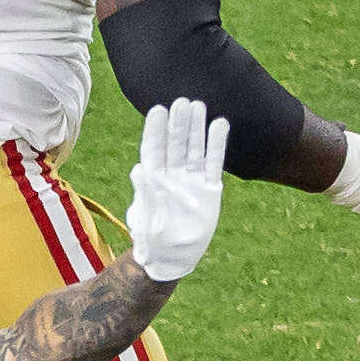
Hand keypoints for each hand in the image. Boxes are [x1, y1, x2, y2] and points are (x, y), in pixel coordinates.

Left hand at [124, 98, 230, 282]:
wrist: (172, 259)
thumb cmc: (152, 241)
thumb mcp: (145, 220)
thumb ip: (145, 195)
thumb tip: (139, 170)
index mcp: (153, 180)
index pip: (154, 149)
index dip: (155, 130)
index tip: (158, 109)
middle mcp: (173, 175)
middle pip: (175, 144)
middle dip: (178, 123)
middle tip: (182, 101)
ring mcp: (191, 181)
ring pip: (194, 149)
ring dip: (196, 128)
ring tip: (199, 105)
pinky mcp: (209, 190)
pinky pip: (214, 163)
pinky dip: (217, 144)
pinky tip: (220, 124)